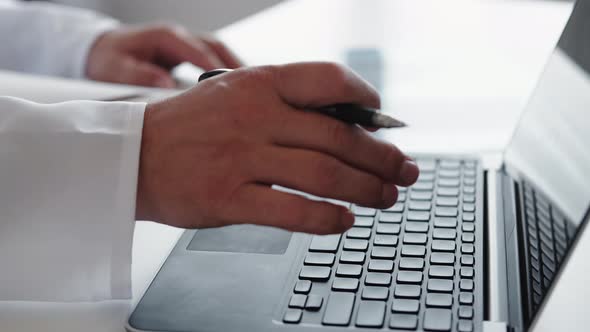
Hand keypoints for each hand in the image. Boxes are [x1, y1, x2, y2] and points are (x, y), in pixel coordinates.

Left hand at [86, 24, 241, 87]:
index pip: (197, 49)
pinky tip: (238, 90)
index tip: (230, 84)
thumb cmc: (108, 60)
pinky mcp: (188, 55)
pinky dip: (228, 71)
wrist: (100, 53)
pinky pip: (214, 59)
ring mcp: (185, 44)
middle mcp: (179, 37)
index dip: (215, 66)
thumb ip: (139, 75)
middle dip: (235, 66)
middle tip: (254, 87)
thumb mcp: (115, 68)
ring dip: (236, 68)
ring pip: (219, 52)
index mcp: (164, 37)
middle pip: (216, 47)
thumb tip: (167, 83)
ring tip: (255, 90)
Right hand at [136, 62, 418, 233]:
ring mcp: (241, 158)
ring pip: (323, 174)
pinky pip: (292, 211)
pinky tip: (344, 221)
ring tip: (386, 197)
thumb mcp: (235, 95)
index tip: (384, 119)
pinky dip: (326, 218)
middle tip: (404, 171)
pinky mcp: (227, 198)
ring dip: (366, 189)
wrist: (132, 155)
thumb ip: (285, 105)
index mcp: (259, 84)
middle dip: (382, 157)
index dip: (366, 100)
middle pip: (339, 137)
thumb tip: (346, 125)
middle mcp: (255, 117)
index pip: (329, 81)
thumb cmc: (190, 126)